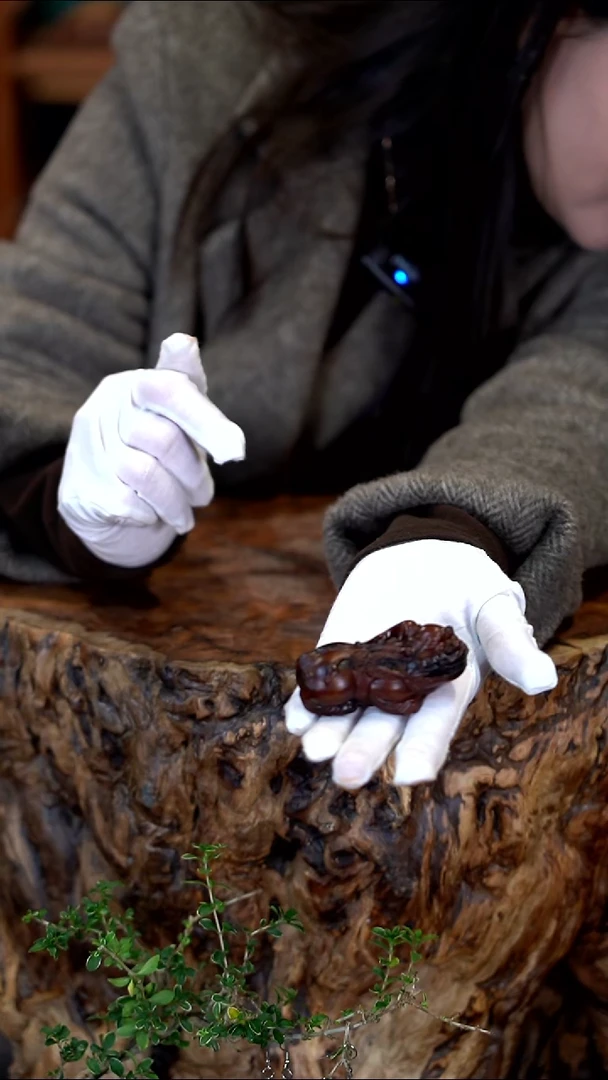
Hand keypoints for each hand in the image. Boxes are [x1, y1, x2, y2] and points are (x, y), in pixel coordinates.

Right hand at [58, 333, 244, 566]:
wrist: (103, 505)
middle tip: (204, 496)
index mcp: (133, 386)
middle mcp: (104, 409)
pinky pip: (128, 504)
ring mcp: (86, 448)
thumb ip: (192, 397)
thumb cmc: (155, 455)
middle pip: (165, 440)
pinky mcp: (79, 488)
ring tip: (184, 514)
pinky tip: (151, 516)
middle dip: (194, 476)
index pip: (170, 389)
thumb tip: (184, 342)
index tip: (235, 452)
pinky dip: (149, 516)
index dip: (205, 420)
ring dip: (175, 503)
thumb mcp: (179, 423)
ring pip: (146, 475)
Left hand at [284, 540, 557, 788]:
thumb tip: (544, 680)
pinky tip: (293, 719)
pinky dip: (305, 702)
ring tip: (313, 751)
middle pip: (383, 729)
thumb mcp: (496, 606)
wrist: (425, 556)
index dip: (423, 751)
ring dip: (329, 733)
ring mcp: (368, 676)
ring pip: (347, 713)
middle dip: (365, 752)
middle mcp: (404, 694)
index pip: (434, 727)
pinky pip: (321, 683)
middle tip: (345, 777)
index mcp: (447, 690)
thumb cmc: (471, 586)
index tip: (409, 778)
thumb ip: (511, 643)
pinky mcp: (339, 654)